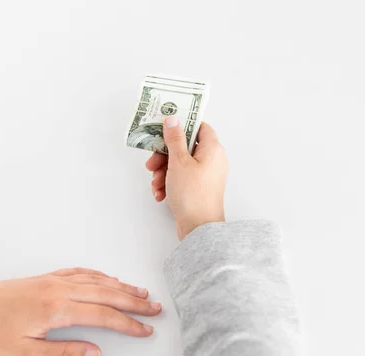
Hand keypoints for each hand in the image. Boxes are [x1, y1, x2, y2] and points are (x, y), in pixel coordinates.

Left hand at [0, 268, 160, 355]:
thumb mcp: (25, 352)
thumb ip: (63, 352)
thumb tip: (95, 353)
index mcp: (56, 309)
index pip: (103, 316)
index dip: (128, 323)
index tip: (146, 329)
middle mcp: (60, 289)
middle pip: (107, 294)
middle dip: (134, 302)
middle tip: (155, 308)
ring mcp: (54, 280)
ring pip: (97, 280)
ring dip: (122, 286)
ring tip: (142, 293)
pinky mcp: (48, 277)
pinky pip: (81, 272)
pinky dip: (101, 275)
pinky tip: (110, 279)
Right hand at [145, 117, 227, 239]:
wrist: (199, 228)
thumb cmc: (192, 194)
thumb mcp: (178, 162)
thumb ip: (174, 139)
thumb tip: (173, 119)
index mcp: (212, 149)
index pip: (199, 126)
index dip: (182, 125)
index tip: (165, 129)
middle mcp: (212, 160)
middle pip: (185, 147)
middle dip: (164, 155)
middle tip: (152, 164)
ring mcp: (206, 175)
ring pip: (180, 164)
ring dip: (164, 172)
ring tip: (156, 183)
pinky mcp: (199, 189)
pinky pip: (182, 179)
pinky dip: (169, 183)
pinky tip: (160, 193)